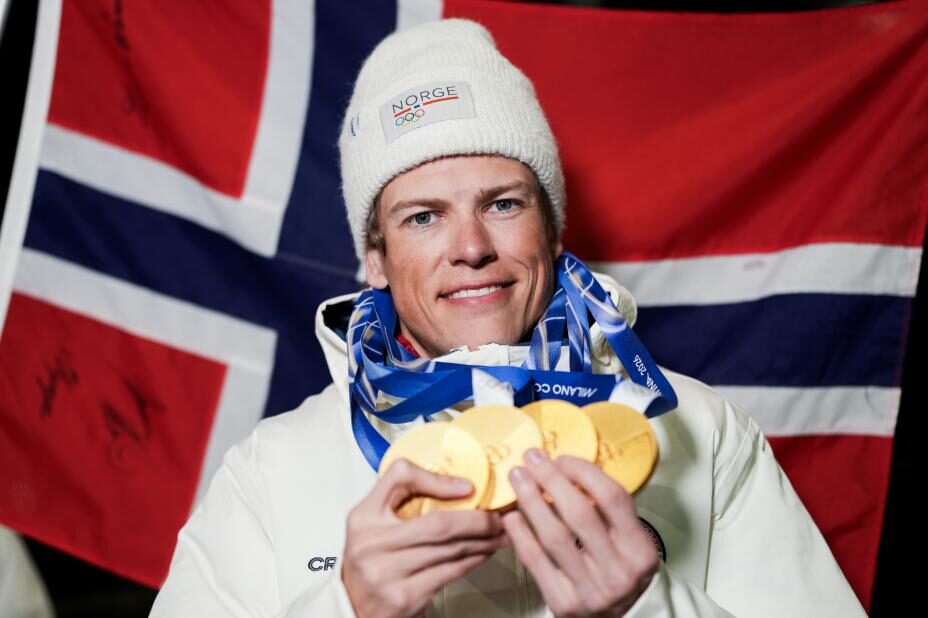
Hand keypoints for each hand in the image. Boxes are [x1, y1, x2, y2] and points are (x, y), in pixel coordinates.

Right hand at [343, 458, 507, 617]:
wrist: (355, 608)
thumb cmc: (371, 561)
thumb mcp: (375, 521)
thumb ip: (405, 496)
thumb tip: (459, 486)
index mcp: (364, 517)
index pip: (400, 478)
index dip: (438, 480)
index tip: (468, 486)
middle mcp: (371, 543)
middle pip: (437, 523)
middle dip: (477, 519)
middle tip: (499, 515)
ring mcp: (387, 573)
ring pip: (449, 550)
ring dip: (482, 541)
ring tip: (498, 534)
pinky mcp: (404, 597)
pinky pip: (449, 573)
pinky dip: (472, 561)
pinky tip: (482, 553)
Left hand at [503, 449, 657, 616]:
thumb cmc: (619, 574)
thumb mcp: (629, 543)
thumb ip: (608, 511)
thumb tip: (567, 469)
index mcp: (639, 550)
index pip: (612, 498)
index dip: (583, 471)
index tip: (563, 459)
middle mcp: (618, 571)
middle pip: (579, 513)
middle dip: (551, 479)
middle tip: (532, 459)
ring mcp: (590, 590)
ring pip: (554, 535)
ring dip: (531, 500)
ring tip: (518, 479)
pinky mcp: (563, 603)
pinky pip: (536, 561)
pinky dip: (521, 534)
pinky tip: (512, 515)